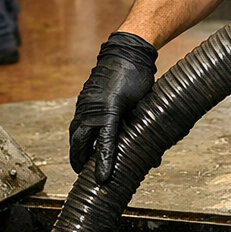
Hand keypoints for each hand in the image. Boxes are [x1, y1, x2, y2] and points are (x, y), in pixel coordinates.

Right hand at [69, 31, 158, 182]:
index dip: (104, 163)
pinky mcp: (84, 100)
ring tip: (82, 163)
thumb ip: (144, 129)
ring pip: (76, 133)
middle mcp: (92, 108)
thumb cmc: (137, 77)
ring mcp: (85, 104)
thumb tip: (154, 156)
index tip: (102, 179)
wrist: (126, 52)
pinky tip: (86, 141)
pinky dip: (79, 135)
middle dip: (80, 161)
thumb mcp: (143, 104)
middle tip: (84, 175)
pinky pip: (78, 122)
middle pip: (80, 142)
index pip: (105, 144)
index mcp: (109, 111)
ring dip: (78, 149)